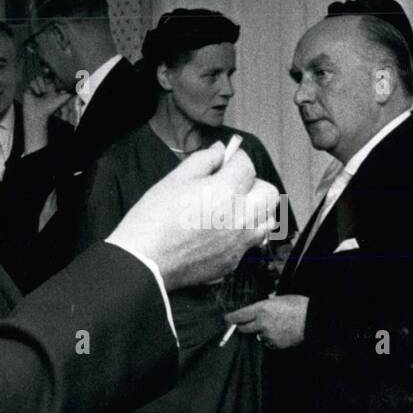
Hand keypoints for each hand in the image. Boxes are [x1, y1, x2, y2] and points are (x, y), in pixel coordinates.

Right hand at [21, 74, 72, 153]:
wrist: (38, 112)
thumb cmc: (49, 107)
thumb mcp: (61, 99)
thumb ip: (67, 95)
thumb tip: (74, 91)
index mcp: (51, 87)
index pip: (51, 77)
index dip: (50, 73)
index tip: (50, 71)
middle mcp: (44, 86)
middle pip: (44, 75)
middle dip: (45, 81)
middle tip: (46, 89)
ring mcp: (36, 86)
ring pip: (38, 78)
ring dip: (41, 86)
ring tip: (41, 94)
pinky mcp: (29, 88)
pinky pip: (32, 82)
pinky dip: (35, 88)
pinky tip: (36, 94)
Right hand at [107, 142, 279, 290]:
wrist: (144, 262)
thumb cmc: (154, 219)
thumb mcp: (174, 179)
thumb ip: (203, 160)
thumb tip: (220, 150)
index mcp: (227, 191)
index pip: (247, 165)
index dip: (235, 160)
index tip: (224, 163)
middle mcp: (241, 217)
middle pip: (269, 193)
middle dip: (254, 184)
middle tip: (232, 186)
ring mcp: (240, 242)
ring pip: (266, 221)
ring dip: (255, 211)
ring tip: (232, 210)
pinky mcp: (233, 261)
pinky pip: (250, 243)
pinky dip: (242, 235)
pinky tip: (221, 232)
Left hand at [225, 295, 307, 348]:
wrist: (313, 320)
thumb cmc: (298, 305)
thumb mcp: (279, 299)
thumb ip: (265, 304)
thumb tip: (257, 308)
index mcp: (261, 309)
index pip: (239, 316)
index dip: (231, 318)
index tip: (228, 318)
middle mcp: (262, 323)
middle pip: (244, 328)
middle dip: (242, 326)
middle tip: (243, 324)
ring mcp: (268, 335)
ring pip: (257, 335)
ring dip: (260, 332)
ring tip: (273, 325)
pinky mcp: (275, 344)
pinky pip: (267, 342)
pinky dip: (270, 338)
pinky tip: (280, 332)